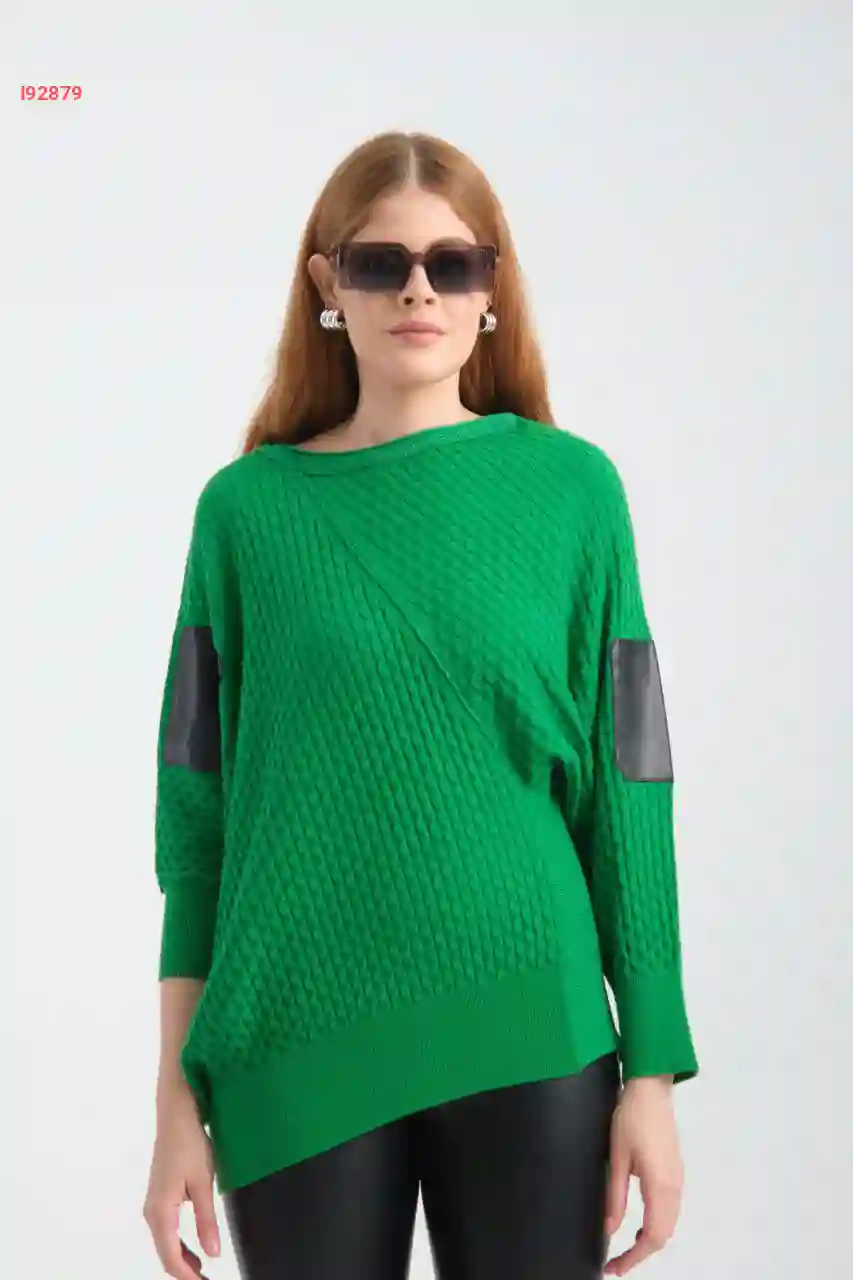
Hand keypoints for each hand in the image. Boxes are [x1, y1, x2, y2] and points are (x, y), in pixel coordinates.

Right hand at [143, 1094, 220, 1278]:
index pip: (171, 1257)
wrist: (176, 1114)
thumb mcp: (203, 1183)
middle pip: (165, 1254)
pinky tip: (195, 1250)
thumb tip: (212, 1254)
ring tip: (203, 1273)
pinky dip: (178, 1245)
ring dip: (182, 1260)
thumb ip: (206, 1220)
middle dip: (184, 1273)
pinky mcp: (159, 1197)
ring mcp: (153, 1205)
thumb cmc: (191, 1144)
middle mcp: (152, 1212)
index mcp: (160, 1212)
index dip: (187, 1277)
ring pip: (165, 1243)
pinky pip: (166, 1231)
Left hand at [603, 1075, 682, 1275]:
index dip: (634, 1257)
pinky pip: (671, 1209)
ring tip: (624, 1248)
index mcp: (660, 1185)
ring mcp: (678, 1179)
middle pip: (663, 1235)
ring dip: (650, 1240)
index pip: (652, 1236)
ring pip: (669, 1224)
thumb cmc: (632, 1117)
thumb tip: (610, 1228)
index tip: (614, 1267)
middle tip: (616, 1262)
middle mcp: (674, 1187)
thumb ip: (614, 1195)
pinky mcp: (675, 1172)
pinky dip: (657, 1225)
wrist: (652, 1089)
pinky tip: (639, 1224)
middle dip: (641, 1254)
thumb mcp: (617, 1157)